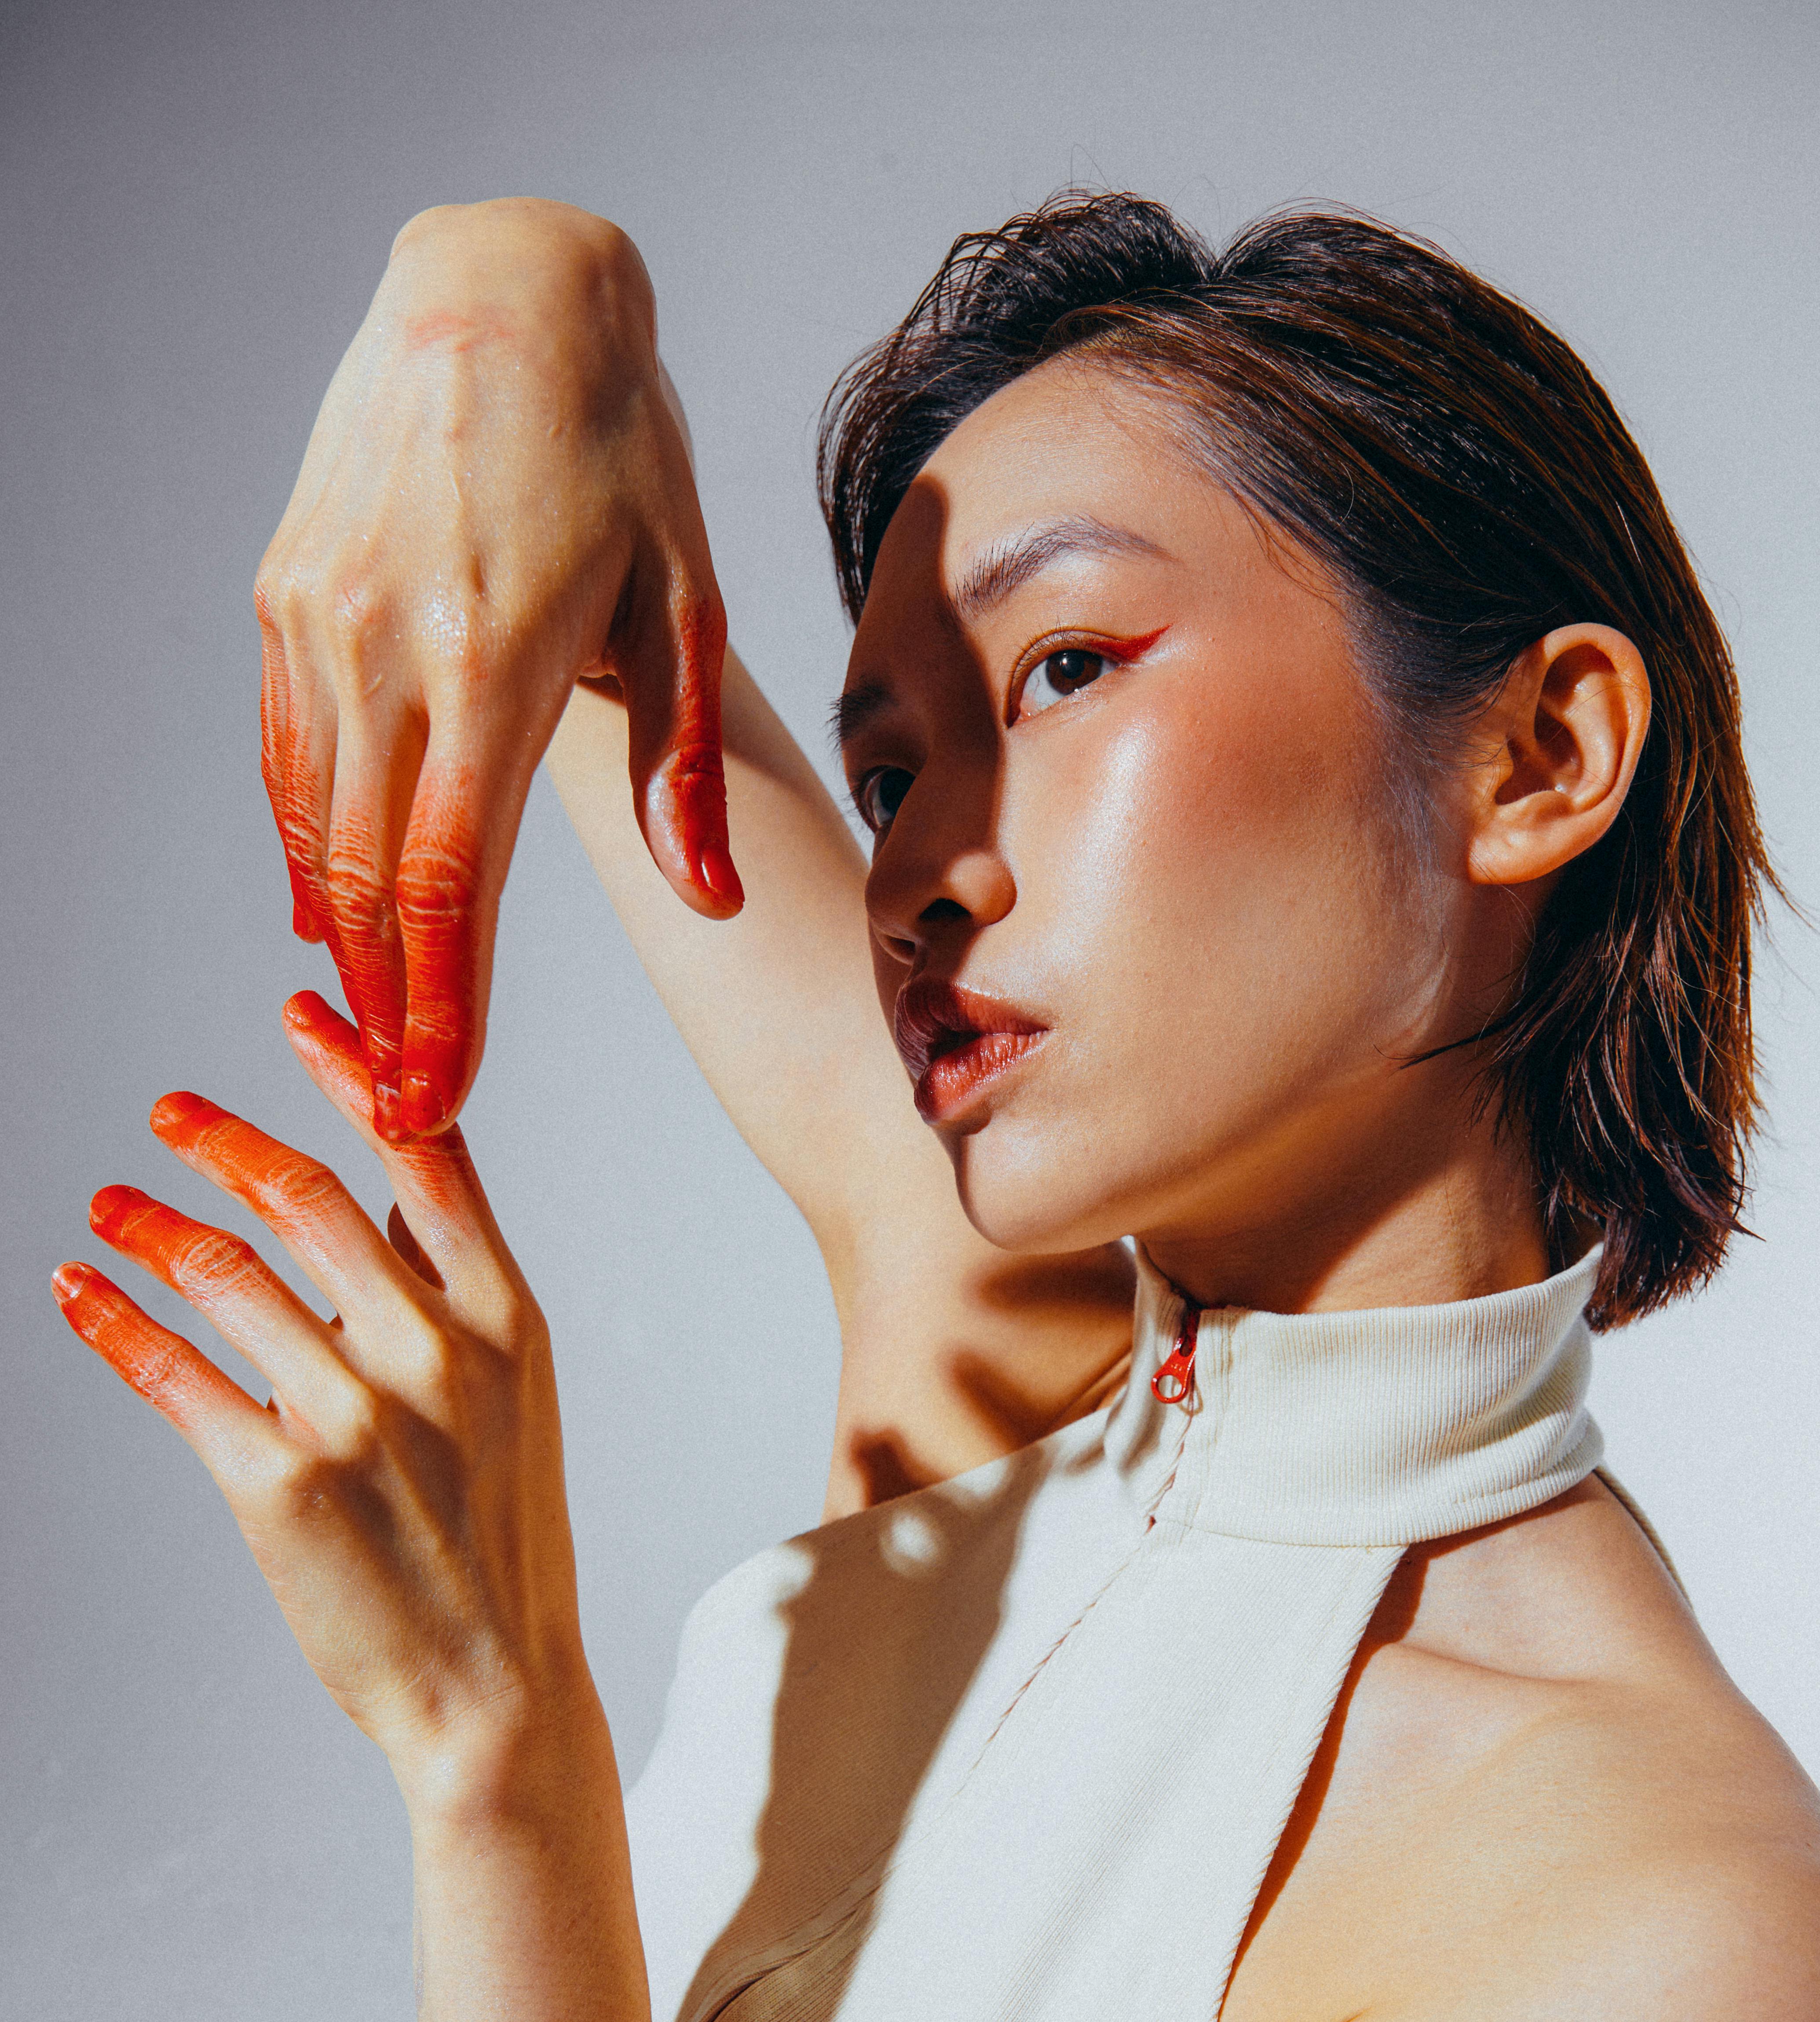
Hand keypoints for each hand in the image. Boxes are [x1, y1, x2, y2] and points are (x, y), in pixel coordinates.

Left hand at [53, 991, 589, 1797]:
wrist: (495, 1693)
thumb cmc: (501, 1548)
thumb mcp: (514, 1402)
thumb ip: (451, 1296)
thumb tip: (391, 1191)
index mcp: (502, 1324)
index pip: (427, 1158)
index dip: (352, 1074)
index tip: (299, 1011)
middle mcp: (432, 1356)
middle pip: (308, 1197)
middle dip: (223, 1138)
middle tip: (165, 1112)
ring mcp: (354, 1418)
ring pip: (227, 1276)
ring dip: (149, 1227)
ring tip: (106, 1207)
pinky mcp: (278, 1485)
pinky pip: (174, 1374)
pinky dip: (115, 1320)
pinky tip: (82, 1292)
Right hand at [256, 198, 741, 1143]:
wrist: (500, 293)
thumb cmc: (616, 447)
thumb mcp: (684, 596)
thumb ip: (685, 763)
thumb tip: (712, 898)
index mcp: (497, 665)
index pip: (451, 885)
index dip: (442, 1009)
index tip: (436, 1099)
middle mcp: (390, 649)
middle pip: (370, 883)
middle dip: (387, 1010)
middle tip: (400, 1107)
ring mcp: (320, 620)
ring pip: (315, 826)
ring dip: (343, 944)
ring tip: (370, 1035)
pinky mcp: (284, 591)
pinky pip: (286, 751)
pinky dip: (305, 844)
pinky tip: (327, 914)